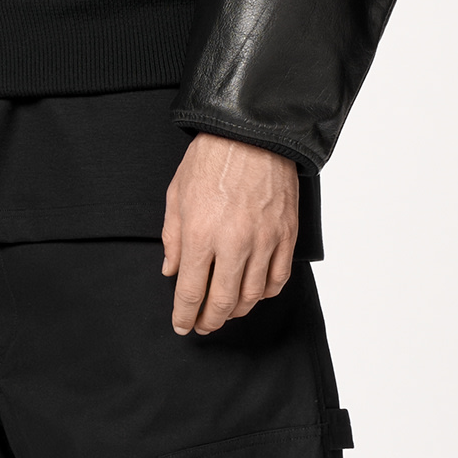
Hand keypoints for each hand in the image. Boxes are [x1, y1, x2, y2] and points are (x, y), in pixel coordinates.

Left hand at [161, 133, 299, 336]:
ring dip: (237, 311)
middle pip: (223, 301)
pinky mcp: (286, 234)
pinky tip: (255, 293)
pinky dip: (266, 293)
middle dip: (210, 320)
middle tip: (202, 325)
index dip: (185, 314)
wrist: (253, 132)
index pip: (192, 291)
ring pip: (253, 295)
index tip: (182, 325)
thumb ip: (173, 238)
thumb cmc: (212, 158)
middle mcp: (235, 243)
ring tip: (225, 311)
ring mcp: (265, 240)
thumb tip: (171, 270)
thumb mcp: (177, 195)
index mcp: (202, 234)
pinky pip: (279, 277)